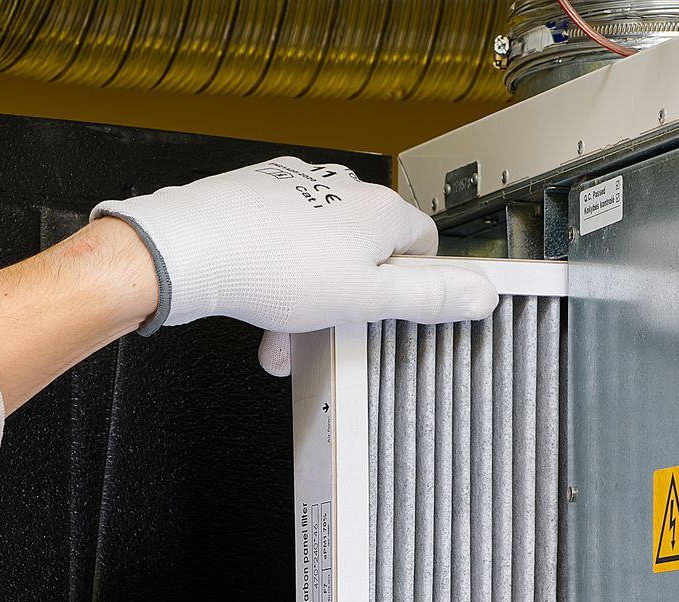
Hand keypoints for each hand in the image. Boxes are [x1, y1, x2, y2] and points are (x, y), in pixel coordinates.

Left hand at [92, 157, 498, 374]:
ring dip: (307, 298)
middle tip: (330, 332)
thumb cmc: (272, 268)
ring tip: (285, 333)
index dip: (415, 282)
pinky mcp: (259, 196)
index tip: (397, 308)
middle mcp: (342, 191)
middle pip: (366, 252)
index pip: (424, 243)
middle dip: (347, 301)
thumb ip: (428, 297)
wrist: (195, 247)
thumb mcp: (367, 299)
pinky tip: (260, 305)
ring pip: (319, 253)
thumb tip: (484, 294)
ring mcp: (298, 190)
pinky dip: (276, 277)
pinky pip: (281, 242)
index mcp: (380, 212)